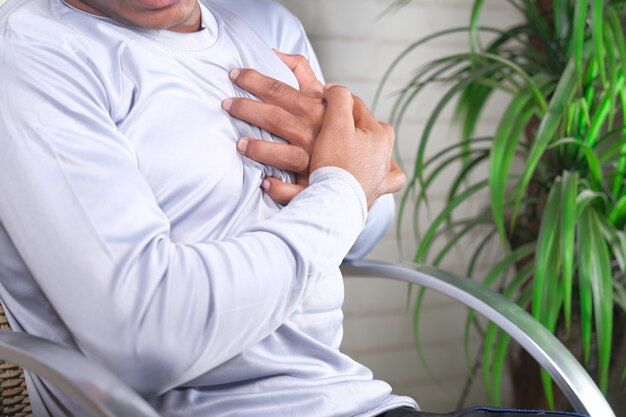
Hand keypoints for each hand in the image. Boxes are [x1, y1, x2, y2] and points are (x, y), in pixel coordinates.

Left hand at [223, 51, 324, 203]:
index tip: (235, 74)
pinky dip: (281, 188)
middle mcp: (313, 133)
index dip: (255, 80)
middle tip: (225, 104)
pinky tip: (265, 184)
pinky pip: (297, 190)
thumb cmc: (335, 125)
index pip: (280, 90)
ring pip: (285, 154)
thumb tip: (277, 53)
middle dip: (248, 109)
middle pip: (276, 117)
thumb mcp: (324, 96)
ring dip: (262, 150)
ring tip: (240, 144)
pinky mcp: (314, 183)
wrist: (364, 161)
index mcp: (315, 110)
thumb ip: (302, 73)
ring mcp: (314, 161)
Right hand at [311, 85, 405, 207]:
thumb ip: (339, 99)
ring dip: (363, 146)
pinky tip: (375, 173)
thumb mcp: (335, 124)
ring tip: (343, 149)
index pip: (355, 106)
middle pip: (367, 127)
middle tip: (327, 128)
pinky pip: (388, 179)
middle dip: (349, 124)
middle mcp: (386, 152)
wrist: (335, 204)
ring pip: (378, 151)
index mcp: (380, 133)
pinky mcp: (377, 191)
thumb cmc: (335, 166)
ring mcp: (383, 174)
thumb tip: (337, 88)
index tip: (318, 103)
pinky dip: (383, 173)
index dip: (335, 101)